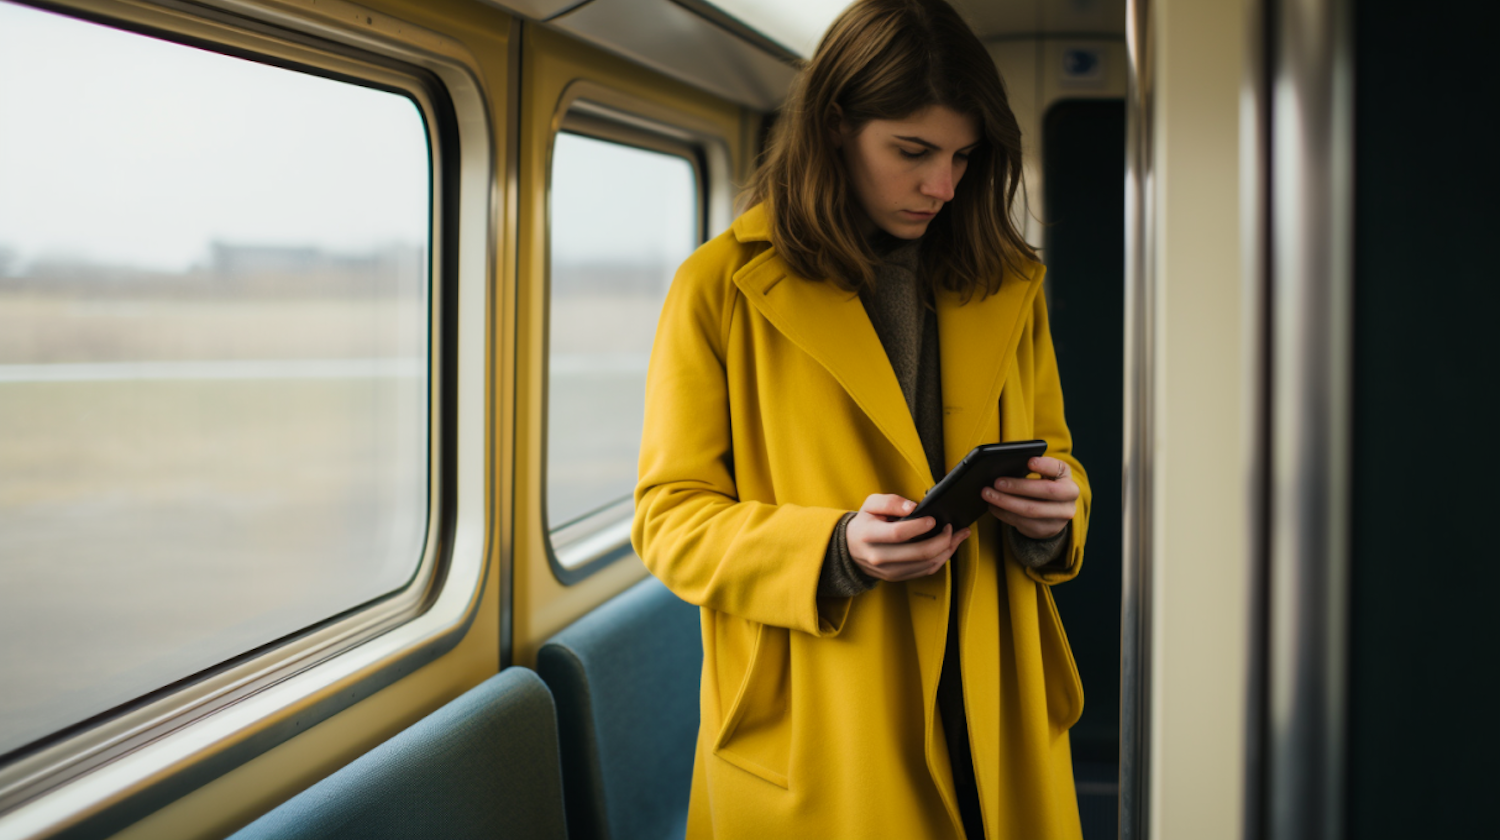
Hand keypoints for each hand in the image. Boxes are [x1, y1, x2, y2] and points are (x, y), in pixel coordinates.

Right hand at [846, 494, 969, 581]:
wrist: (851, 549)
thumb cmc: (865, 523)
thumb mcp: (870, 504)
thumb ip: (890, 501)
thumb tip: (913, 507)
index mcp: (869, 535)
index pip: (899, 534)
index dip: (920, 526)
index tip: (933, 519)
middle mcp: (878, 557)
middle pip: (919, 553)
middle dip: (943, 540)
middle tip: (951, 527)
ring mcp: (889, 571)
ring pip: (927, 564)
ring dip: (947, 550)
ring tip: (958, 535)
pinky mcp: (898, 577)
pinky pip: (926, 570)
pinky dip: (942, 558)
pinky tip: (949, 546)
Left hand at [981, 456, 1078, 539]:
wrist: (1055, 515)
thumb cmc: (1047, 487)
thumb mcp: (1049, 476)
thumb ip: (1038, 468)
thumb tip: (1010, 464)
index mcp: (1069, 482)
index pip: (1059, 470)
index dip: (1045, 465)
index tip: (1029, 461)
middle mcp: (1068, 502)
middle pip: (1045, 492)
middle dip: (1018, 486)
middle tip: (997, 482)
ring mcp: (1058, 519)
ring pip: (1029, 511)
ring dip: (1005, 502)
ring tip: (988, 493)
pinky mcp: (1043, 530)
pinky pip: (1020, 522)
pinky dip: (1003, 513)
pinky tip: (992, 505)